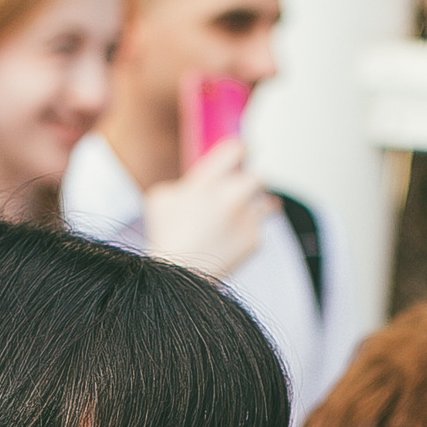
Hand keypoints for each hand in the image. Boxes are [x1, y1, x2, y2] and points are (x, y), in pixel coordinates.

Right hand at [144, 139, 269, 279]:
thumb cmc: (166, 237)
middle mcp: (231, 196)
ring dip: (256, 204)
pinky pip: (258, 228)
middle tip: (245, 185)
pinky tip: (232, 238)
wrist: (178, 276)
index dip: (240, 149)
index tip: (242, 152)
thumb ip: (183, 183)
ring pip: (266, 202)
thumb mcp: (160, 197)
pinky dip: (249, 231)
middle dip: (251, 180)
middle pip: (257, 176)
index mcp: (207, 181)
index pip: (235, 150)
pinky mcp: (254, 240)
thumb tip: (195, 184)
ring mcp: (246, 219)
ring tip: (242, 212)